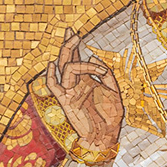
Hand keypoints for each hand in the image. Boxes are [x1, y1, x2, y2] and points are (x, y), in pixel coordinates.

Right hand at [46, 29, 122, 151]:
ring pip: (64, 68)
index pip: (77, 59)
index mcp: (87, 80)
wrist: (106, 136)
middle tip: (73, 31)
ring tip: (74, 39)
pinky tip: (52, 64)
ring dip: (69, 53)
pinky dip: (51, 76)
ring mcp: (70, 91)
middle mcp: (76, 83)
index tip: (80, 36)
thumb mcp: (114, 91)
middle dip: (69, 44)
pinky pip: (54, 87)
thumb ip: (106, 75)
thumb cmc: (111, 116)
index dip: (75, 46)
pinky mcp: (65, 101)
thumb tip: (93, 58)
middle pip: (68, 59)